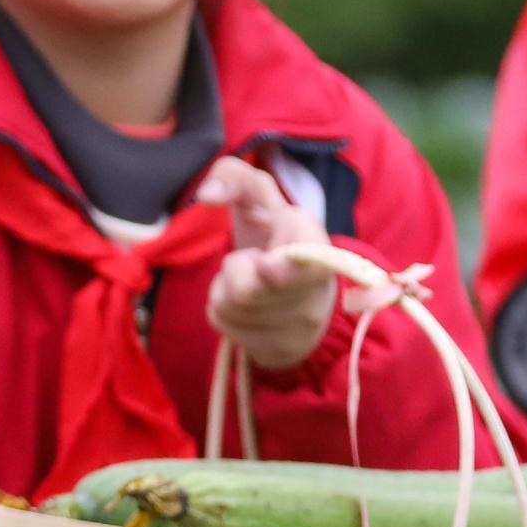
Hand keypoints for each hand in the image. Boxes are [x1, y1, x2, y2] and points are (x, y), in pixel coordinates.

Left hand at [198, 156, 348, 374]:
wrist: (306, 298)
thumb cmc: (276, 238)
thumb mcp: (262, 199)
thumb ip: (236, 176)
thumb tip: (208, 195)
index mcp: (318, 248)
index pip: (308, 264)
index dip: (283, 269)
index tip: (268, 266)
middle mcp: (314, 293)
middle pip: (243, 289)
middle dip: (235, 268)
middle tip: (257, 262)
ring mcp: (296, 327)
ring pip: (227, 304)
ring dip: (224, 288)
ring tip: (250, 281)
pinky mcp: (275, 350)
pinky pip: (222, 323)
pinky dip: (224, 310)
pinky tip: (247, 306)